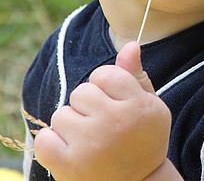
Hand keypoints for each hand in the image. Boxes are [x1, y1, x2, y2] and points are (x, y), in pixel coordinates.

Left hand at [33, 42, 178, 180]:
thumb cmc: (144, 140)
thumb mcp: (150, 106)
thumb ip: (136, 75)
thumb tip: (129, 44)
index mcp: (137, 106)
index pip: (105, 74)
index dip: (106, 86)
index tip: (114, 103)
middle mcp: (114, 123)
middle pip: (82, 91)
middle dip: (88, 104)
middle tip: (102, 123)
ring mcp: (90, 145)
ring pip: (62, 113)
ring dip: (71, 123)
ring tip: (88, 138)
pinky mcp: (69, 166)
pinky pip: (44, 138)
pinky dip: (52, 142)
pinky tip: (69, 148)